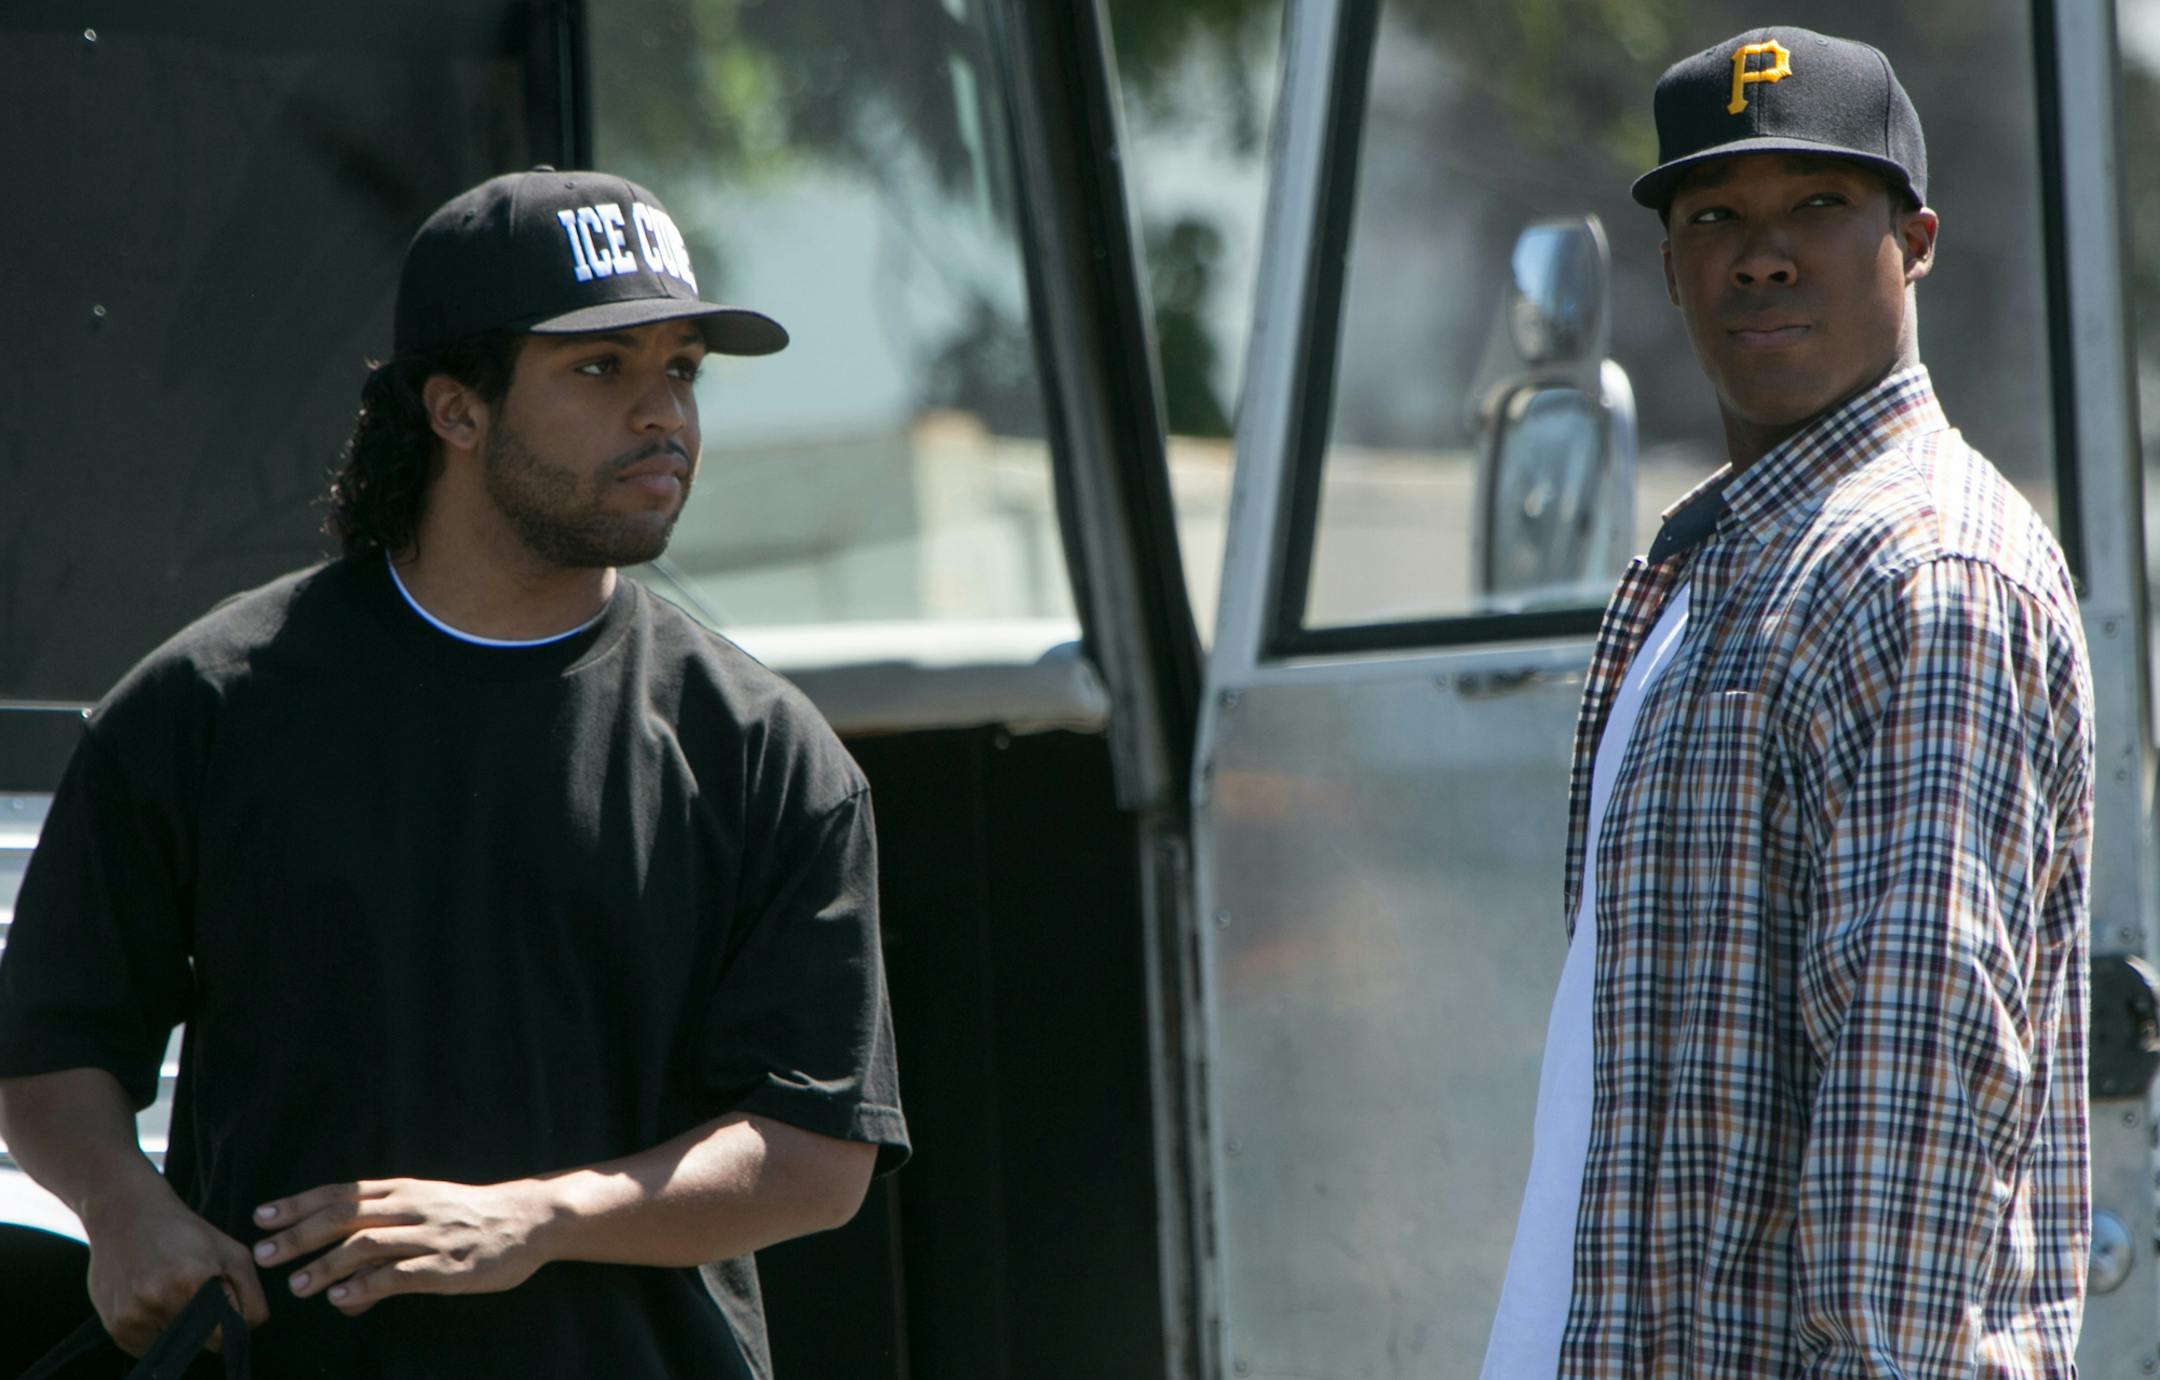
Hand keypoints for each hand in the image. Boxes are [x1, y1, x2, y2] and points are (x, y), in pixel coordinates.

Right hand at [80, 1178, 268, 1355]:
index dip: (228, 1323)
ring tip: (169, 1290)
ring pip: (173, 1347)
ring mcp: (134, 1315)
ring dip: (177, 1328)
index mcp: (192, 1280)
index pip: (223, 1337)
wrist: (125, 1215)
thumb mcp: (232, 1253)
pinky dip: (155, 1331)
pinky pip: (147, 1348)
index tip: (221, 1300)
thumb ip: (250, 1295)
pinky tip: (151, 1300)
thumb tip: (248, 1330)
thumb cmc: (187, 1233)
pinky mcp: (116, 1327)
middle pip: (198, 1343)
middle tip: (192, 1292)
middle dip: (204, 1326)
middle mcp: (159, 1300)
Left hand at [250, 1178, 554, 1316]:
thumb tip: (338, 1284)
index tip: (262, 1217)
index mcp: (404, 1189)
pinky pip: (400, 1274)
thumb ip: (382, 1239)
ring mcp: (431, 1235)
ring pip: (368, 1243)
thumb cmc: (471, 1216)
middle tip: (263, 1254)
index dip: (299, 1204)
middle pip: (346, 1215)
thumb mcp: (426, 1212)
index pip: (342, 1193)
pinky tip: (341, 1297)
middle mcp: (413, 1207)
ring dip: (327, 1264)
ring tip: (296, 1285)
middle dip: (300, 1234)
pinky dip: (367, 1285)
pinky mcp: (447, 1264)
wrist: (530, 1218)